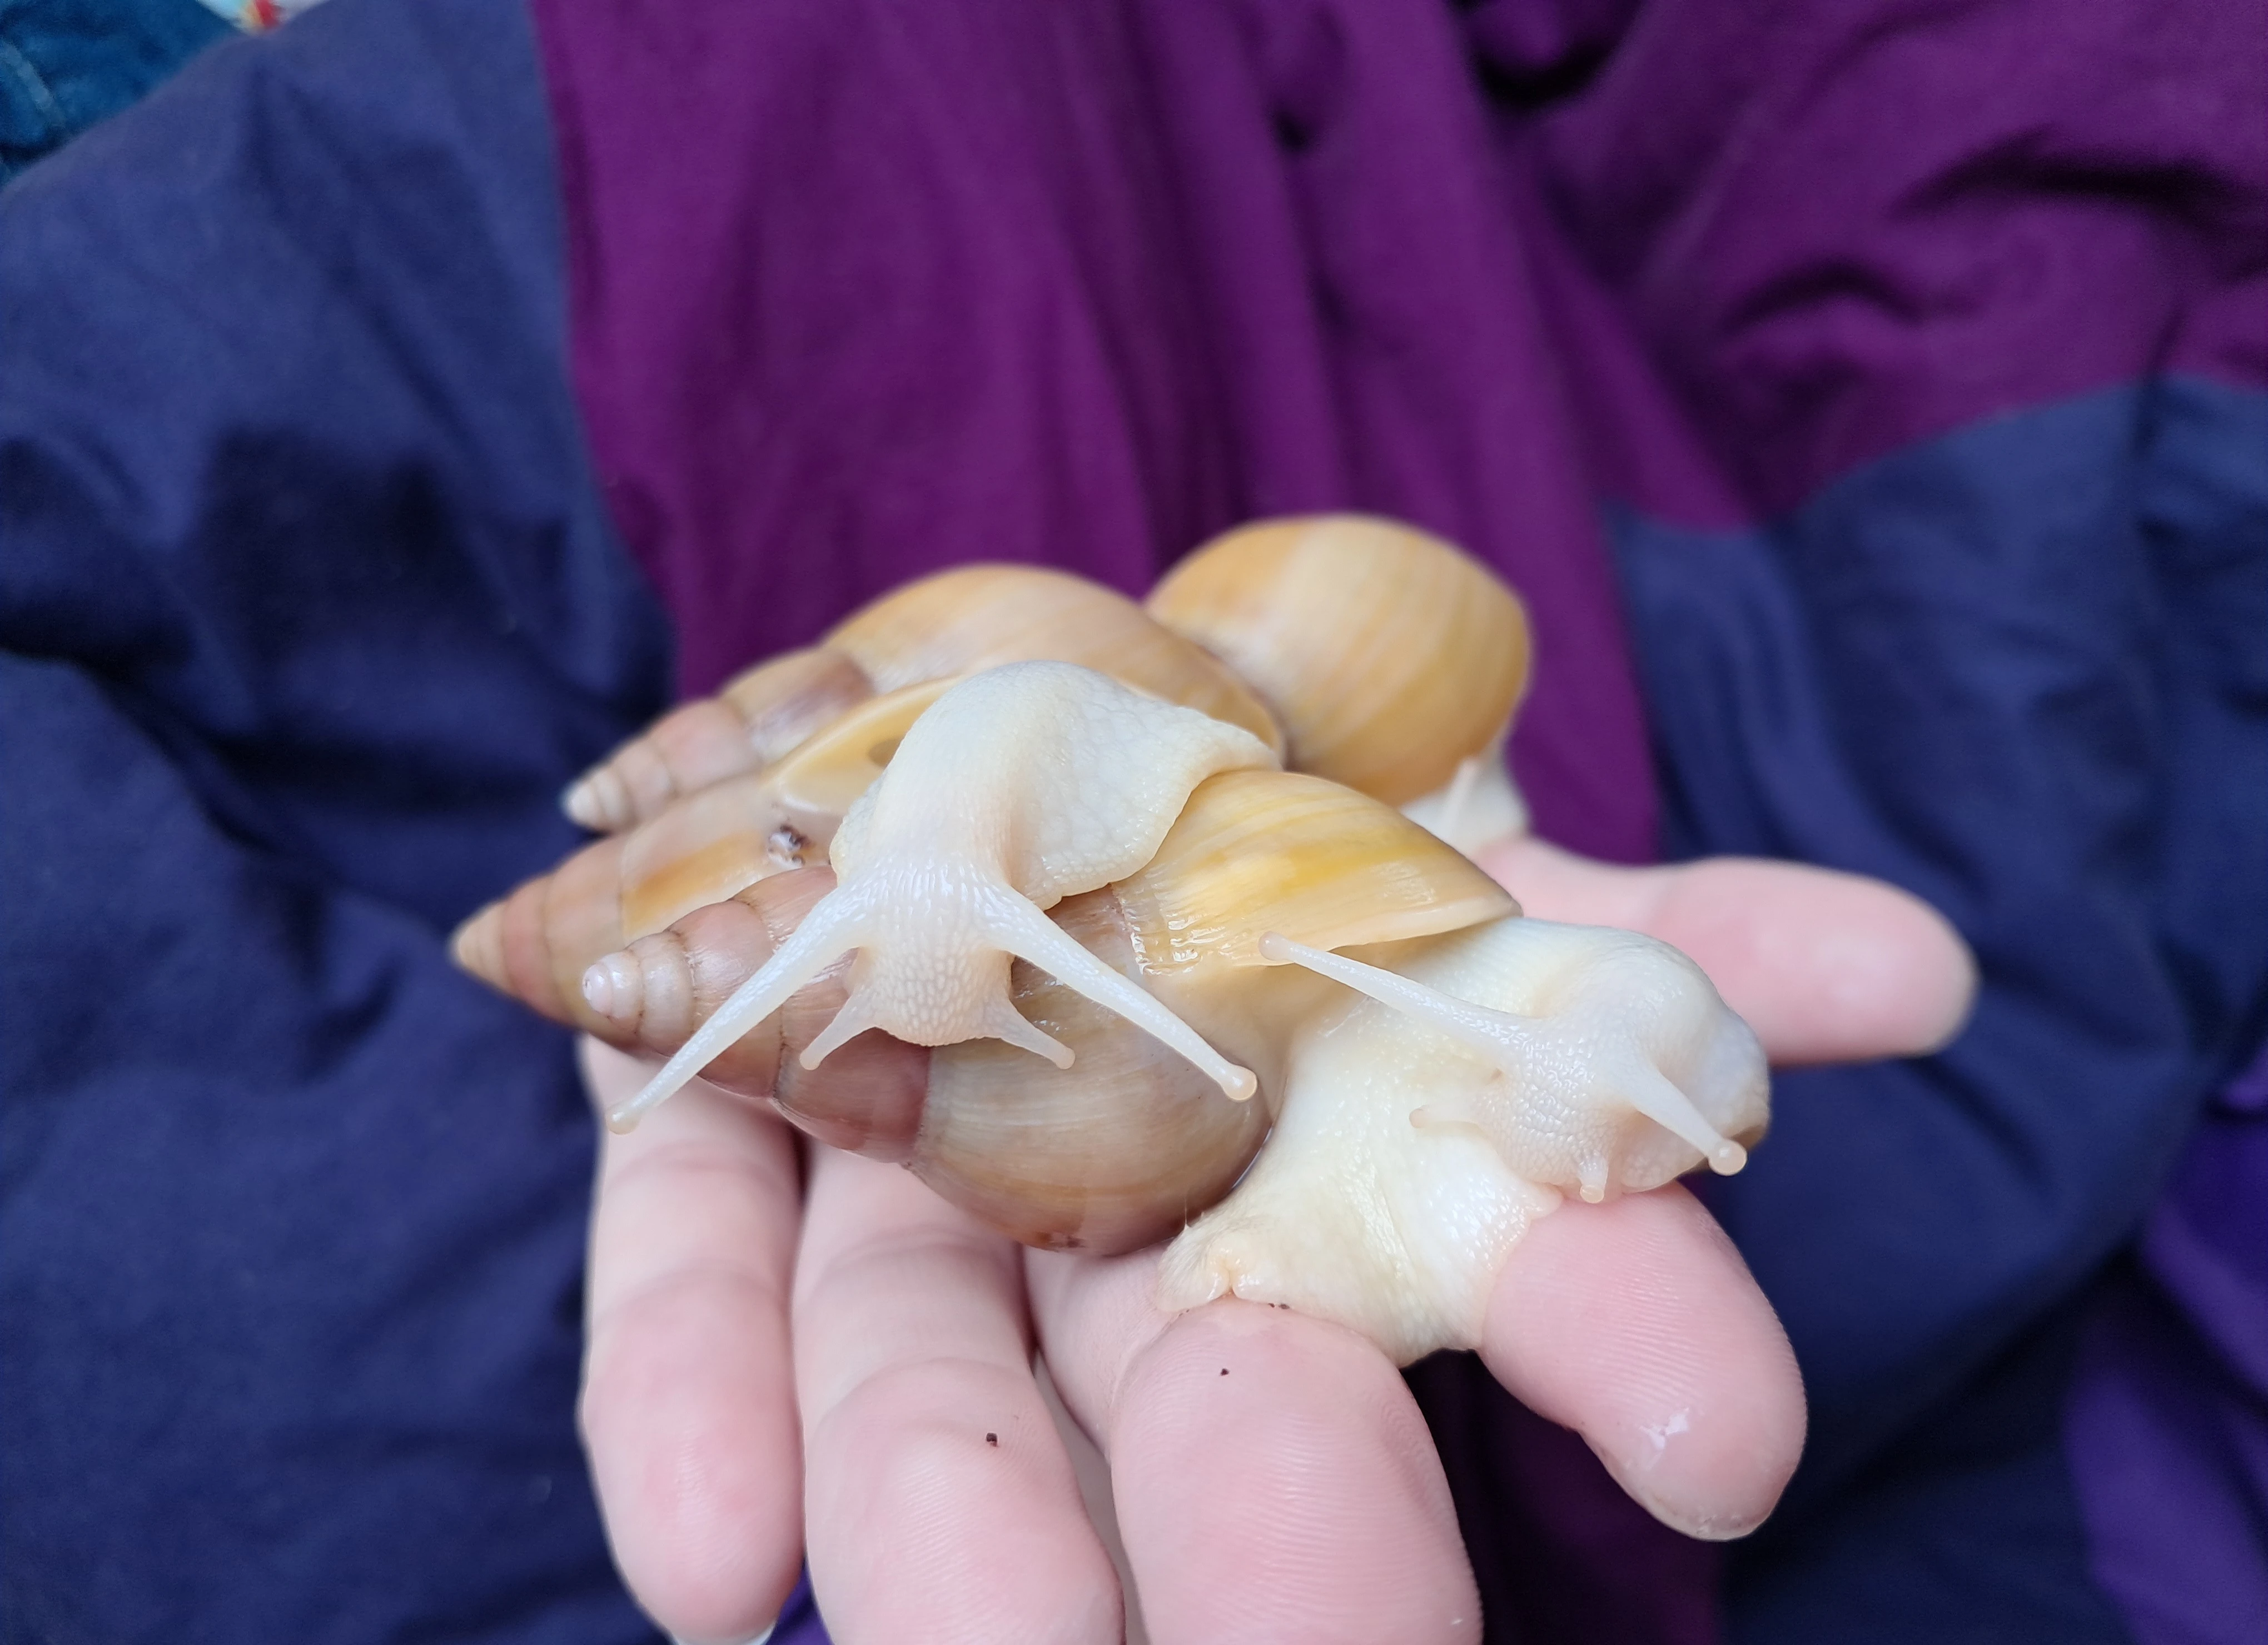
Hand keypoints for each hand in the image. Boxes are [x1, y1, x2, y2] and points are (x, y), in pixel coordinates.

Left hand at [576, 840, 1974, 1641]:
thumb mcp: (1489, 873)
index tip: (1726, 1439)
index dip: (1620, 1342)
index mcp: (1342, 1188)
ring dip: (925, 1505)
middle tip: (1284, 1631)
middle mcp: (1140, 1250)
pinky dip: (685, 1398)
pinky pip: (694, 1278)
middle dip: (1256, 1530)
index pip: (1507, 1287)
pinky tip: (700, 1561)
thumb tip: (1918, 974)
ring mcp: (923, 1205)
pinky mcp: (722, 1127)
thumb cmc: (1286, 831)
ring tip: (882, 1615)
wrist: (992, 733)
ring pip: (923, 1383)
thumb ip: (1675, 940)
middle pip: (1201, 1411)